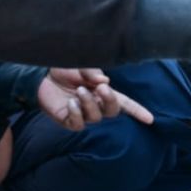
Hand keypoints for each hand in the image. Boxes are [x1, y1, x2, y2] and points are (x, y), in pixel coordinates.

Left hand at [38, 68, 152, 130]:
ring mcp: (82, 115)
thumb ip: (92, 72)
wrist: (40, 76)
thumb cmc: (63, 70)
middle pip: (112, 111)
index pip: (124, 103)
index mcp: (103, 92)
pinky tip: (70, 102)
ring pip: (95, 117)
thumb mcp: (79, 66)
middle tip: (101, 88)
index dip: (137, 111)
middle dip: (110, 100)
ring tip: (79, 90)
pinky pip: (78, 123)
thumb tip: (106, 81)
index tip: (150, 119)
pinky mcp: (69, 121)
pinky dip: (76, 112)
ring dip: (89, 103)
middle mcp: (95, 105)